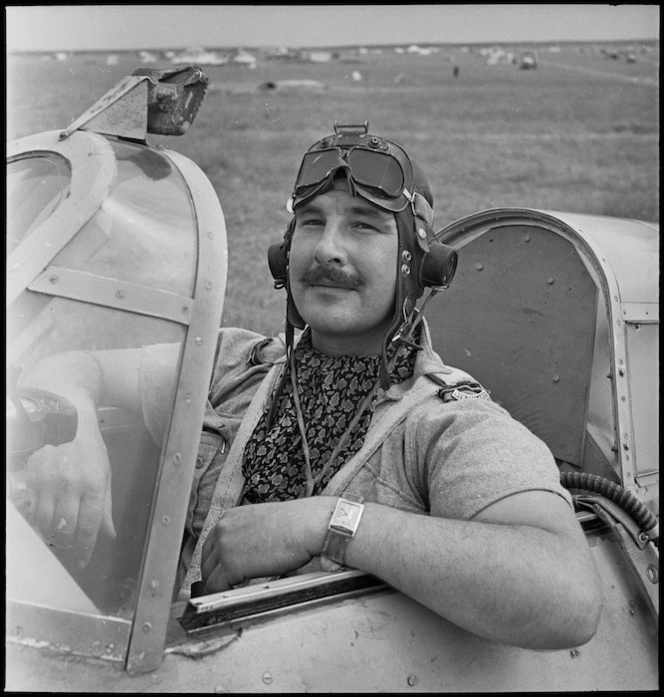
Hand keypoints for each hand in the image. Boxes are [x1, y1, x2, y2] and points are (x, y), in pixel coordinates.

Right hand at [10, 427, 115, 568]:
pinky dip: (36, 523)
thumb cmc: (89, 449)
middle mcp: (71, 485)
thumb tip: (110, 534)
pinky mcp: (31, 479)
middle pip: (66, 528)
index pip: (89, 525)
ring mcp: (48, 482)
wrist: (65, 421)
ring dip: (51, 537)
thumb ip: (105, 507)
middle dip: (68, 546)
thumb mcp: (105, 474)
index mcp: (93, 484)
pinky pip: (31, 511)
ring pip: (46, 523)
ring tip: (57, 539)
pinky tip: (43, 525)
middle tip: (69, 552)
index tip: (83, 561)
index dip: (86, 548)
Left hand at [201, 497, 334, 592]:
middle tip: (225, 585)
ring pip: (209, 575)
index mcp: (231, 517)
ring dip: (219, 585)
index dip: (216, 560)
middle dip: (214, 573)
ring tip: (231, 592)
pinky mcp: (231, 565)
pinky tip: (236, 594)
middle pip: (206, 559)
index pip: (211, 543)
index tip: (221, 570)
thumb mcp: (263, 522)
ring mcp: (224, 546)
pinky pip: (217, 586)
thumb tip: (248, 551)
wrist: (305, 525)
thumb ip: (248, 534)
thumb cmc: (295, 523)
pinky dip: (223, 593)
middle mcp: (223, 528)